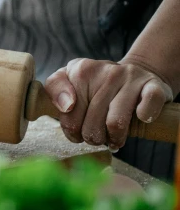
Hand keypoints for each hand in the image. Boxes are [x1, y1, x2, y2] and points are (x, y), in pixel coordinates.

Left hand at [45, 58, 173, 149]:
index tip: (77, 128)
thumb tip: (67, 106)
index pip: (68, 116)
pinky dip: (143, 118)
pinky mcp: (154, 86)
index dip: (72, 130)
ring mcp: (132, 78)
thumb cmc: (96, 85)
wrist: (136, 74)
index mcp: (81, 70)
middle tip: (97, 134)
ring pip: (115, 124)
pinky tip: (139, 119)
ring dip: (114, 138)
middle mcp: (107, 72)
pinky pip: (147, 108)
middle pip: (91, 125)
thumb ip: (55, 89)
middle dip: (93, 137)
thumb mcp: (69, 81)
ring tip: (113, 136)